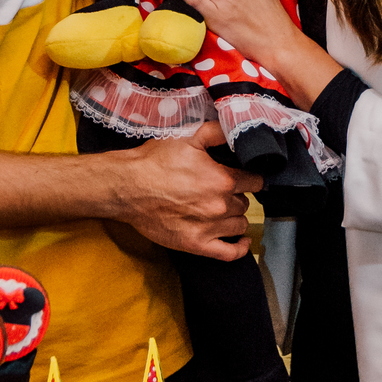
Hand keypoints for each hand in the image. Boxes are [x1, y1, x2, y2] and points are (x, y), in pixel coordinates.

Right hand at [115, 120, 261, 259]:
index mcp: (222, 179)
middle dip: (237, 196)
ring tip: (223, 211)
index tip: (246, 177)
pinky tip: (242, 242)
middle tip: (222, 191)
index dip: (251, 178)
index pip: (255, 181)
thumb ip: (216, 133)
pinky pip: (229, 253)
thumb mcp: (187, 139)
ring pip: (239, 225)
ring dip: (234, 217)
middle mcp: (220, 206)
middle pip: (245, 203)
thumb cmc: (155, 162)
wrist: (127, 187)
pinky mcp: (197, 245)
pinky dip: (240, 248)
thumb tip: (235, 129)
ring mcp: (209, 228)